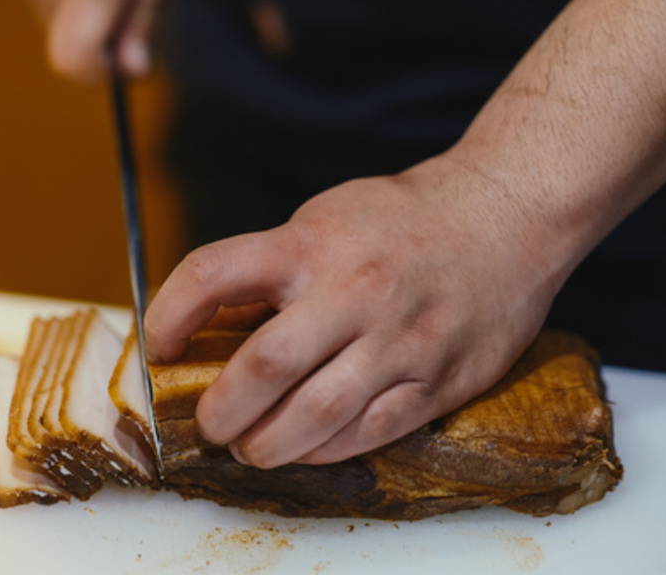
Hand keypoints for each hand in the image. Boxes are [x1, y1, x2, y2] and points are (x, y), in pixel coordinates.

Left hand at [144, 155, 566, 467]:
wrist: (507, 215)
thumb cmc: (404, 219)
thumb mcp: (326, 219)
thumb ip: (274, 270)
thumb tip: (214, 329)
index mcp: (311, 245)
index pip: (213, 274)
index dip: (169, 314)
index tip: (159, 345)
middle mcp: (352, 291)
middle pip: (264, 365)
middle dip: (221, 409)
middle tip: (210, 424)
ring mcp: (398, 339)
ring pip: (316, 414)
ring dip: (268, 444)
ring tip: (252, 447)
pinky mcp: (437, 378)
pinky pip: (370, 431)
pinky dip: (326, 449)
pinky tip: (307, 447)